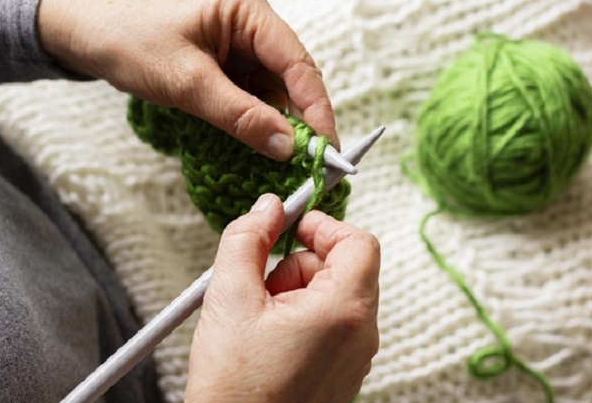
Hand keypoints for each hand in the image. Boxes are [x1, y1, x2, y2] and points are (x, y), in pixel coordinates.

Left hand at [36, 0, 337, 159]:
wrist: (88, 35)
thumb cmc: (130, 42)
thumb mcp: (187, 83)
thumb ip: (240, 116)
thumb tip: (287, 147)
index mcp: (247, 9)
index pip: (297, 62)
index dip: (317, 108)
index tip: (327, 149)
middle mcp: (252, 21)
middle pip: (292, 76)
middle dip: (301, 120)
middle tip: (313, 163)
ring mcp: (241, 41)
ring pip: (274, 89)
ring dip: (279, 123)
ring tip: (286, 160)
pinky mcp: (229, 60)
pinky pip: (254, 93)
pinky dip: (258, 119)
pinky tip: (262, 143)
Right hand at [185, 194, 379, 402]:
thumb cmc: (235, 388)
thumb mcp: (229, 297)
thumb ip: (247, 239)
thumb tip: (267, 206)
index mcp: (344, 310)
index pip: (358, 242)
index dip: (323, 225)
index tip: (291, 227)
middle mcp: (362, 334)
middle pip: (345, 267)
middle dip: (301, 263)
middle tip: (262, 283)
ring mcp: (356, 357)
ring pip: (336, 295)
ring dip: (297, 291)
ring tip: (259, 318)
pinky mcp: (344, 372)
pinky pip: (333, 325)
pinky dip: (303, 316)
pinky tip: (268, 338)